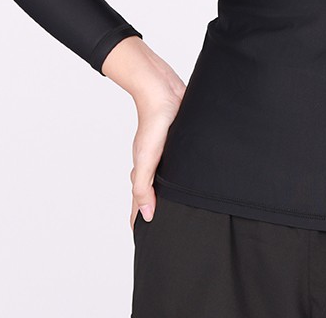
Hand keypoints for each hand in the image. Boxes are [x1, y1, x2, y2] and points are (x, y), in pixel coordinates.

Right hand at [129, 83, 184, 229]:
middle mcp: (154, 161)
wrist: (163, 90)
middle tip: (160, 226)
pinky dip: (178, 172)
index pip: (139, 199)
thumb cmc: (153, 121)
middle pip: (151, 189)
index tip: (140, 237)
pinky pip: (178, 161)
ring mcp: (166, 151)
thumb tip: (146, 215)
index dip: (139, 217)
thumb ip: (143, 186)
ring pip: (165, 176)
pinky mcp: (179, 140)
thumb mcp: (147, 158)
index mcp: (143, 168)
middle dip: (153, 207)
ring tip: (174, 206)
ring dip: (167, 190)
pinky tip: (187, 174)